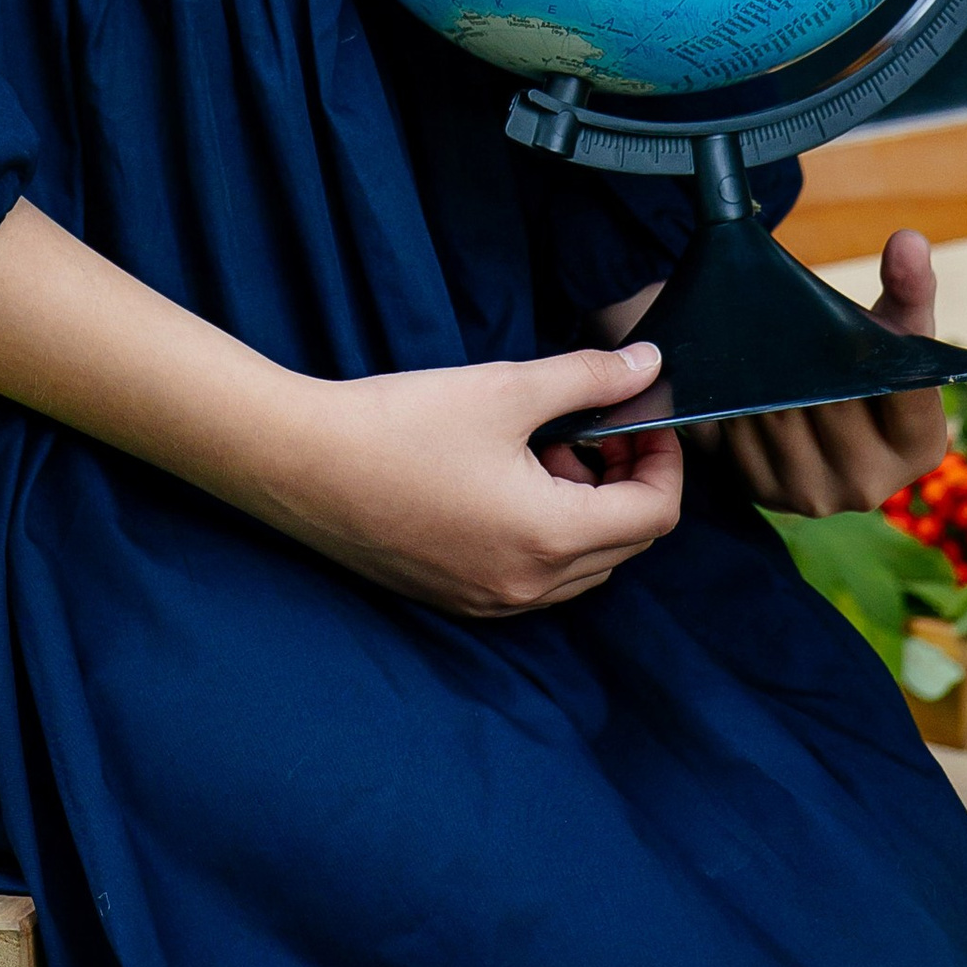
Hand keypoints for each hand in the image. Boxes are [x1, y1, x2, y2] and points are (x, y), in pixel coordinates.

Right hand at [264, 340, 683, 617]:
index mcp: (551, 537)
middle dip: (626, 480)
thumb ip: (588, 378)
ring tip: (545, 448)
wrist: (302, 466)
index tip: (643, 414)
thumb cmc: (401, 423)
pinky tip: (507, 482)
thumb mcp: (505, 389)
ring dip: (587, 509)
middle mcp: (530, 586)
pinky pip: (537, 578)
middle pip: (626, 544)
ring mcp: (493, 601)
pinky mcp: (459, 598)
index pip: (655, 514)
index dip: (664, 459)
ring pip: (583, 566)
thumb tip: (647, 364)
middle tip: (593, 424)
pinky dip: (547, 534)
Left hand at [717, 228, 951, 514]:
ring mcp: (809, 495)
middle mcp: (866, 485)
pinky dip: (721, 402)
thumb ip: (909, 287)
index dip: (875, 359)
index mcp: (919, 447)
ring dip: (754, 376)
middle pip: (828, 408)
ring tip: (741, 331)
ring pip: (773, 421)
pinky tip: (716, 368)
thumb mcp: (896, 326)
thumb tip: (909, 241)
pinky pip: (728, 439)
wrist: (817, 405)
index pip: (904, 400)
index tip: (848, 323)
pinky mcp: (756, 492)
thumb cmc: (865, 360)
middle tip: (772, 312)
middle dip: (801, 358)